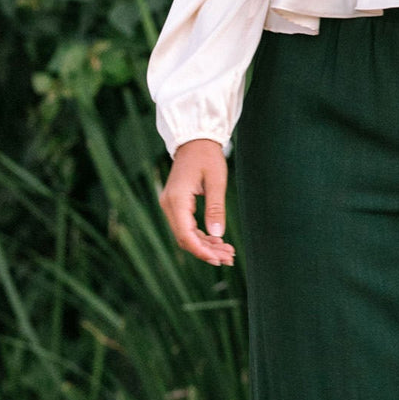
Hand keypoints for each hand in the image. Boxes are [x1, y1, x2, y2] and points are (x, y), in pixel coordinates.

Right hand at [159, 139, 235, 266]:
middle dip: (206, 251)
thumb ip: (216, 208)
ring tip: (228, 252)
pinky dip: (202, 236)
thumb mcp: (217, 181)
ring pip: (186, 235)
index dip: (201, 250)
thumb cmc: (207, 157)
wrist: (195, 141)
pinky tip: (218, 241)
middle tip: (229, 258)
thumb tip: (218, 235)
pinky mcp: (176, 205)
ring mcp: (170, 205)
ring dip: (206, 245)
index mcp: (177, 199)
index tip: (219, 259)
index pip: (186, 234)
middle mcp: (169, 204)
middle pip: (185, 238)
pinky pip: (187, 226)